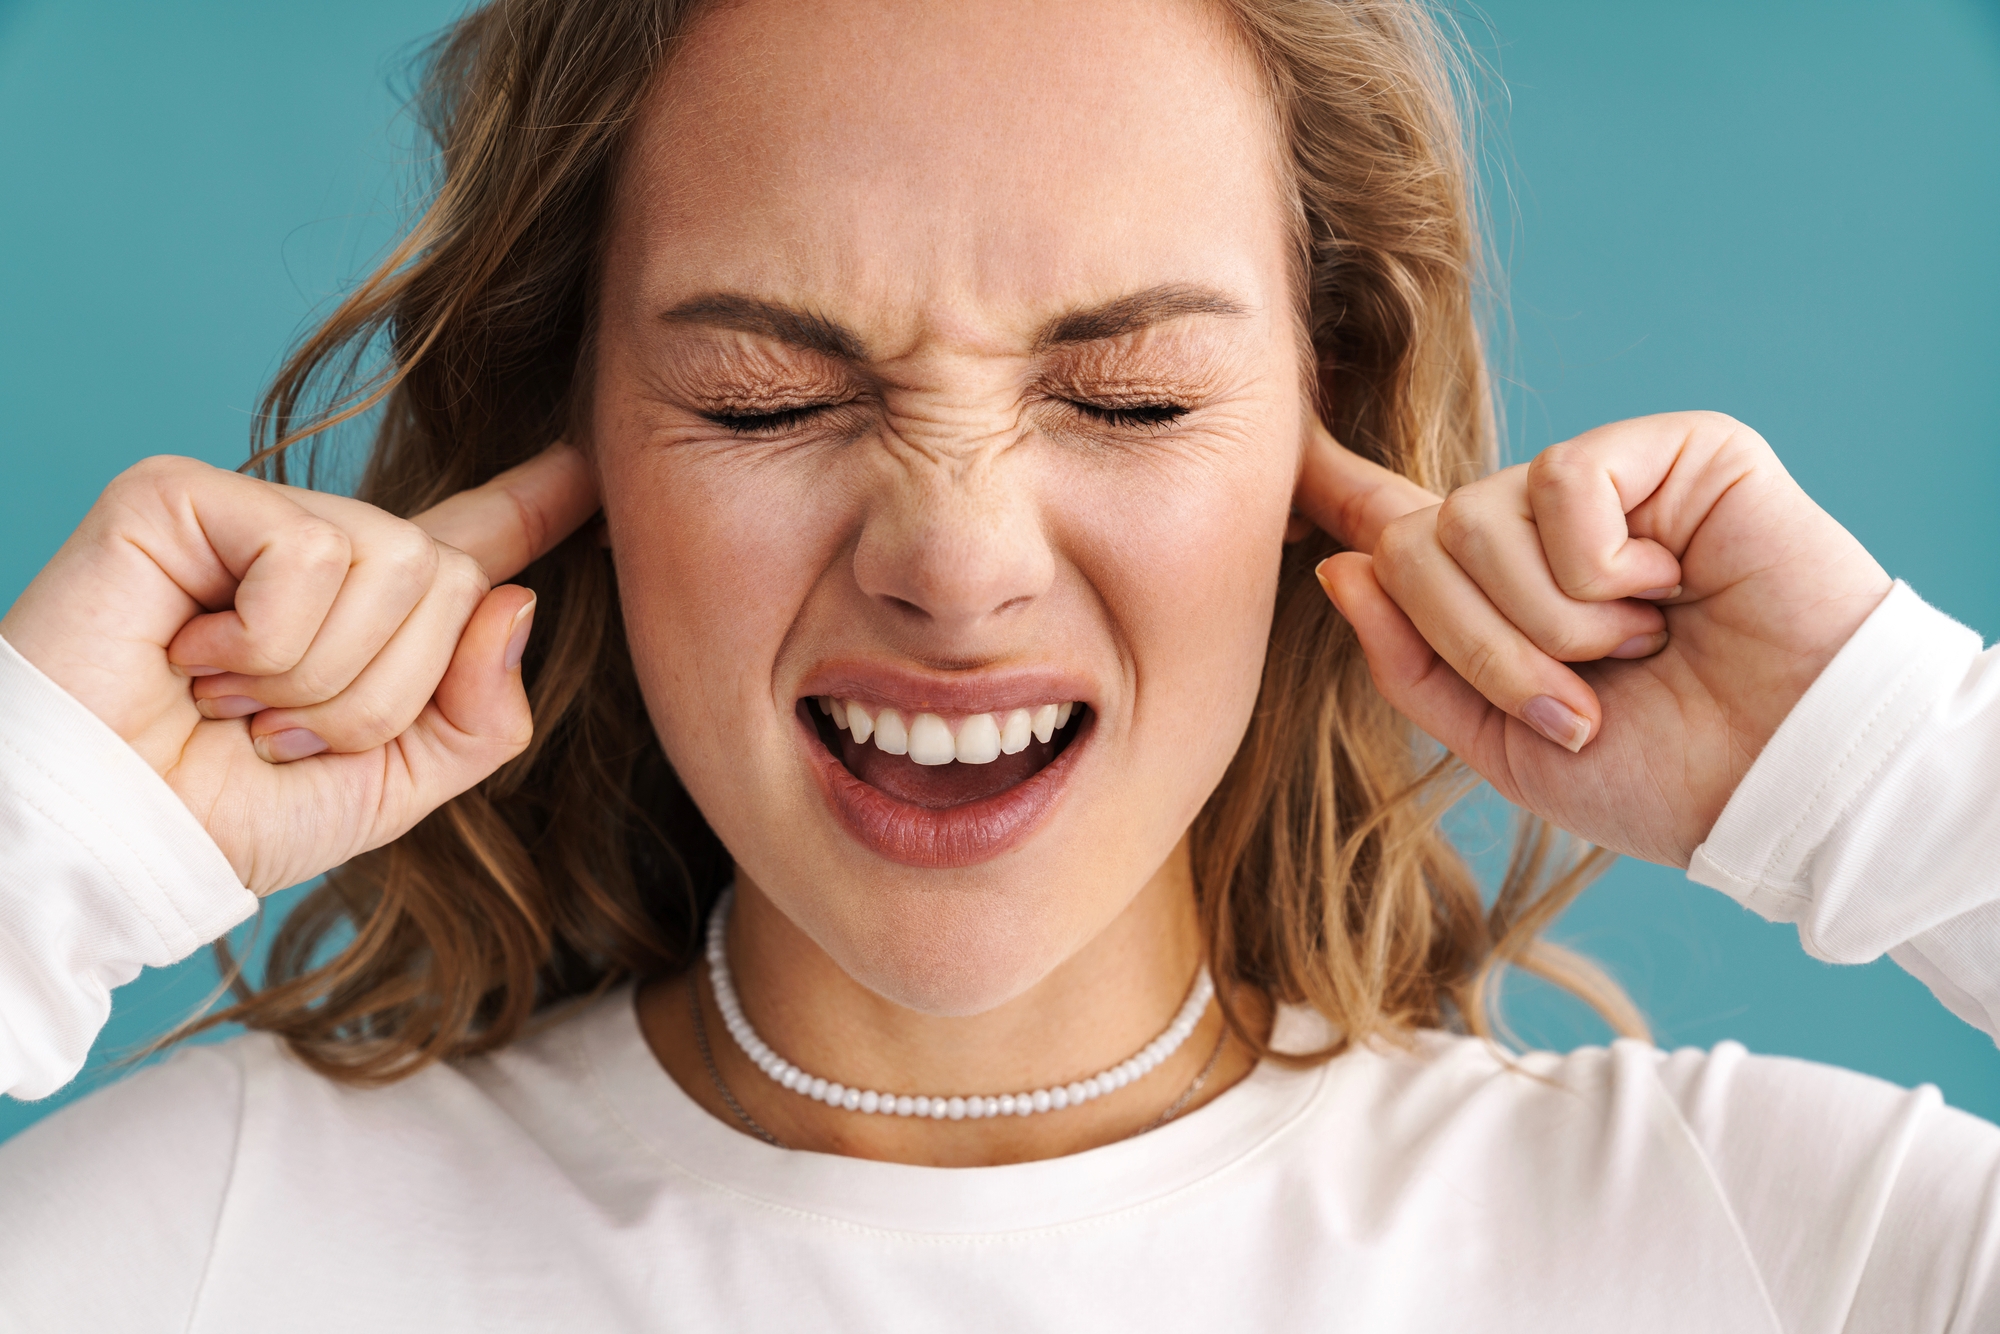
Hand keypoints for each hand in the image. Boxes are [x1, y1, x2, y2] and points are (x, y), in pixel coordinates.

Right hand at [0, 446, 599, 893]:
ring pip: (394, 567)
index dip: (539, 502)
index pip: (475, 540)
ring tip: (229, 700)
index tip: (595, 465)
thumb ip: (475, 714)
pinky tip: (190, 659)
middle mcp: (323, 551)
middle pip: (453, 581)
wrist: (103, 844)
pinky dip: (263, 642)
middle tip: (274, 731)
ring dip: (317, 679)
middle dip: (379, 695)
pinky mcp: (185, 494)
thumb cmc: (223, 815)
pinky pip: (309, 557)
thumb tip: (518, 599)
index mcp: (373, 616)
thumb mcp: (390, 787)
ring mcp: (254, 515)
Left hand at [1301, 412, 1891, 865]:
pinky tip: (1671, 590)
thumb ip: (1413, 661)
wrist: (1785, 782)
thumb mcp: (1505, 745)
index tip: (1283, 449)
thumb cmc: (1663, 773)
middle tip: (1573, 702)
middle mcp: (1540, 527)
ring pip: (1478, 520)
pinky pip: (1563, 487)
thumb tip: (1343, 563)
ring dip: (1551, 623)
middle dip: (1482, 647)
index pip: (1402, 527)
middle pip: (1417, 544)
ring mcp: (1603, 484)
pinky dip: (1604, 568)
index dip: (1338, 488)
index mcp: (1500, 595)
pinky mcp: (1672, 450)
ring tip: (1638, 648)